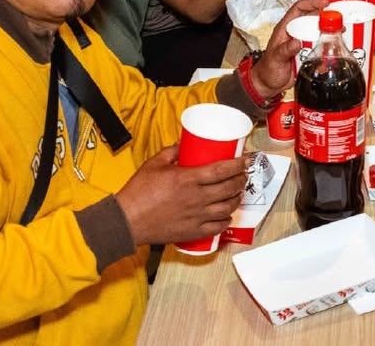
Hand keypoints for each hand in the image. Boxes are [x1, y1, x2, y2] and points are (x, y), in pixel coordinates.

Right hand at [115, 144, 248, 247]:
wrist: (128, 222)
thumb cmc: (139, 192)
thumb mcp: (154, 163)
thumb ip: (172, 152)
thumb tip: (185, 144)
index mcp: (188, 179)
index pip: (221, 170)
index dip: (238, 164)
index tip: (246, 159)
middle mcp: (196, 198)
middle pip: (229, 188)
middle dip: (241, 180)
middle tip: (243, 174)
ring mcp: (196, 217)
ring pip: (227, 208)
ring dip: (237, 199)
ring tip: (238, 192)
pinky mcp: (192, 232)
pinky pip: (217, 228)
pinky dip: (226, 220)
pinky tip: (227, 215)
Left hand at [249, 0, 328, 98]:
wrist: (269, 85)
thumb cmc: (267, 69)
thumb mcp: (275, 58)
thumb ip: (285, 50)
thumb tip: (297, 41)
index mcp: (286, 28)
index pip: (299, 9)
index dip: (312, 3)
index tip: (324, 3)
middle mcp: (295, 33)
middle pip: (312, 18)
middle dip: (325, 16)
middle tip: (337, 19)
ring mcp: (302, 43)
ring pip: (318, 32)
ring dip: (328, 31)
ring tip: (340, 31)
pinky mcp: (308, 53)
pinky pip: (320, 46)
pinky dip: (327, 45)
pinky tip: (334, 47)